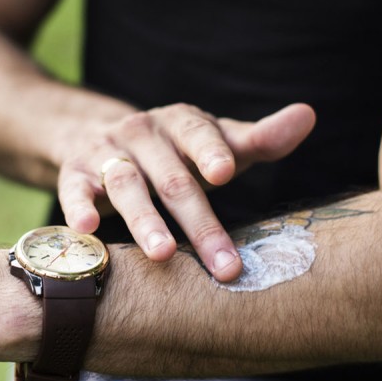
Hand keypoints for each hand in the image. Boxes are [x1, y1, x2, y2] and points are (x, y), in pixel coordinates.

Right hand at [54, 103, 315, 280]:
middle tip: (223, 265)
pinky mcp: (73, 173)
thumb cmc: (171, 151)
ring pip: (125, 185)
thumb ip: (257, 139)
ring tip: (161, 255)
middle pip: (171, 178)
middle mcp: (141, 133)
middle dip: (198, 222)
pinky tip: (87, 229)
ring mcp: (104, 152)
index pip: (198, 133)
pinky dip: (78, 208)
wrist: (91, 134)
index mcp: (180, 122)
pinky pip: (73, 190)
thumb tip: (308, 115)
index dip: (210, 152)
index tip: (225, 174)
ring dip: (143, 220)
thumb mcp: (212, 142)